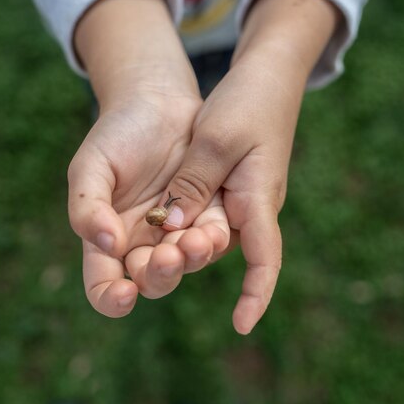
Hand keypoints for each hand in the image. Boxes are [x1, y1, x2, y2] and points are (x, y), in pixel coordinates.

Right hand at [68, 91, 230, 316]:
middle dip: (161, 275)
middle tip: (168, 255)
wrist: (157, 102)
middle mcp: (142, 243)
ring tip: (196, 240)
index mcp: (106, 238)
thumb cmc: (115, 135)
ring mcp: (175, 232)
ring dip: (191, 259)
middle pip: (150, 280)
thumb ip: (88, 208)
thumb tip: (109, 245)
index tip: (125, 293)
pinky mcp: (206, 214)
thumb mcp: (90, 167)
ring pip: (185, 264)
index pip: (103, 284)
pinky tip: (213, 228)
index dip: (111, 299)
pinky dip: (213, 239)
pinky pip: (212, 238)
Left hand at [156, 0, 339, 333]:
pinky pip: (189, 216)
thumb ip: (193, 185)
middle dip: (184, 263)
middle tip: (156, 257)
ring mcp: (231, 202)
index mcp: (258, 201)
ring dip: (169, 245)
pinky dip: (168, 224)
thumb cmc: (249, 102)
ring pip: (196, 236)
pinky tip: (142, 226)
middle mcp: (245, 211)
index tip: (240, 326)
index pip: (265, 259)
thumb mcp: (217, 139)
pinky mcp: (217, 191)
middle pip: (215, 252)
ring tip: (138, 245)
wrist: (264, 77)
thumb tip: (171, 227)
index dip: (256, 295)